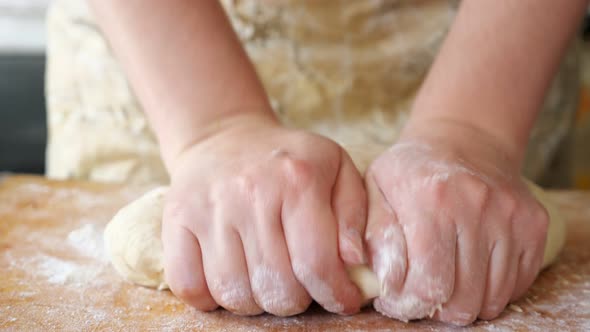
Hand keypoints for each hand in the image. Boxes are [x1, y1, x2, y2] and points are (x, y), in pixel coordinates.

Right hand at [161, 114, 366, 315]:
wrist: (225, 136)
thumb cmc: (288, 159)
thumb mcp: (336, 167)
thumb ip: (353, 213)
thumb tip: (353, 261)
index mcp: (297, 179)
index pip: (316, 262)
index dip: (335, 293)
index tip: (342, 301)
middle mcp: (250, 193)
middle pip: (276, 286)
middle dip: (296, 300)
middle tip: (300, 287)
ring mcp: (208, 208)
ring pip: (234, 293)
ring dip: (255, 303)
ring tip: (266, 281)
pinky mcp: (176, 219)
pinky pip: (189, 285)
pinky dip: (210, 299)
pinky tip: (231, 280)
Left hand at [365, 119, 548, 324]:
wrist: (465, 139)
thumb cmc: (412, 170)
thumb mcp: (376, 187)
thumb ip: (373, 234)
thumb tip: (380, 281)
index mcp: (432, 199)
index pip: (427, 282)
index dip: (408, 304)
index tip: (397, 299)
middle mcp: (477, 206)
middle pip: (462, 299)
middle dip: (436, 308)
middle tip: (421, 294)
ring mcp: (511, 216)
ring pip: (492, 299)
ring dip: (465, 302)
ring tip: (445, 281)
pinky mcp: (535, 225)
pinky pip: (517, 286)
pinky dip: (492, 291)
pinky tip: (470, 271)